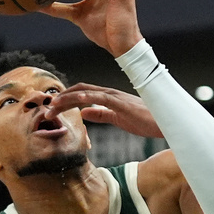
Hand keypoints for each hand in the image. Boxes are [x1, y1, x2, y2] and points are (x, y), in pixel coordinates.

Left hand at [45, 82, 162, 137]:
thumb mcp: (119, 119)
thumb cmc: (147, 121)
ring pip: (85, 92)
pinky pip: (100, 98)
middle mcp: (110, 93)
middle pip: (80, 90)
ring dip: (67, 99)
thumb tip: (83, 113)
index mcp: (110, 98)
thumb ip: (101, 115)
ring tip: (52, 106)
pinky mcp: (121, 103)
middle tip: (47, 108)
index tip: (53, 107)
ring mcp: (115, 96)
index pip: (83, 93)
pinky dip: (85, 98)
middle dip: (61, 98)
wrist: (166, 123)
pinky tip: (74, 102)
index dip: (66, 99)